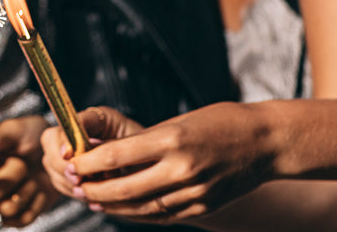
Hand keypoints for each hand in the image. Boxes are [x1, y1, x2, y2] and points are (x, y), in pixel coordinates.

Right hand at [0, 115, 55, 226]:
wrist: (60, 151)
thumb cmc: (32, 136)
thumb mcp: (14, 130)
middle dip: (9, 176)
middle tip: (21, 162)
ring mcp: (3, 203)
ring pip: (6, 209)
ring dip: (25, 190)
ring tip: (33, 175)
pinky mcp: (21, 214)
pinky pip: (22, 219)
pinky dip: (35, 203)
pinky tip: (40, 188)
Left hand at [61, 101, 275, 221]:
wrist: (266, 142)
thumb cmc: (221, 122)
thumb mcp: (180, 121)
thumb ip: (147, 140)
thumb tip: (109, 152)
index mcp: (171, 139)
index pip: (117, 156)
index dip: (88, 163)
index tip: (70, 163)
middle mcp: (181, 168)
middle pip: (124, 188)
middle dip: (94, 189)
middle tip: (74, 186)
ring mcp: (193, 191)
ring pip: (142, 207)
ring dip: (113, 206)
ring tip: (93, 200)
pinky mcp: (203, 206)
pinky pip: (163, 215)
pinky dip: (140, 214)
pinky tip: (124, 210)